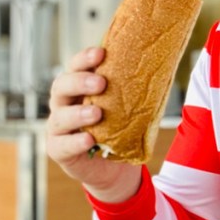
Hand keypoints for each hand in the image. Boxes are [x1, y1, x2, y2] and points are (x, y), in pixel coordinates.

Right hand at [46, 47, 139, 202]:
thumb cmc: (119, 129)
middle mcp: (64, 103)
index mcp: (79, 87)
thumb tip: (161, 66)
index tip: (101, 53)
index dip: (84, 58)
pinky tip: (89, 139)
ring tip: (96, 113)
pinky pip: (62, 145)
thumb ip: (132, 89)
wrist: (115, 166)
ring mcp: (58, 127)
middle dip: (79, 82)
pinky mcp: (58, 150)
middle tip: (101, 83)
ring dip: (77, 113)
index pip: (75, 66)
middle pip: (61, 86)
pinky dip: (75, 142)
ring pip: (59, 116)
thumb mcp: (126, 106)